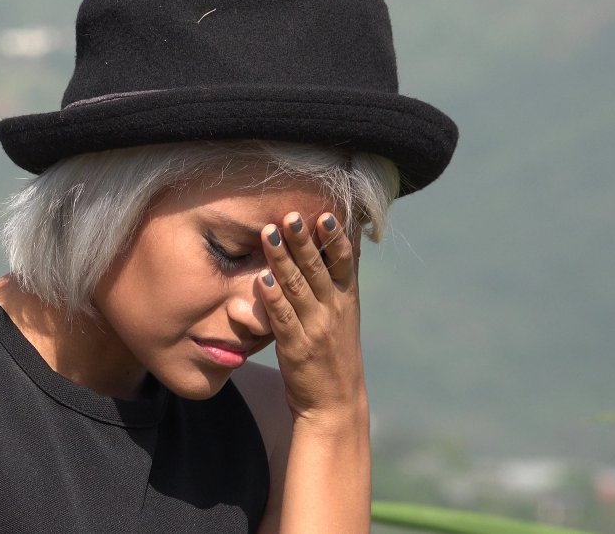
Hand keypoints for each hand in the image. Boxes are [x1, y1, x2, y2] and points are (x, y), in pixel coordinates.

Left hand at [257, 211, 366, 424]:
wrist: (335, 403)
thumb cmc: (335, 351)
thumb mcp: (346, 311)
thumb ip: (343, 275)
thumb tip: (352, 233)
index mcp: (347, 299)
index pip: (344, 261)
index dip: (335, 237)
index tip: (325, 212)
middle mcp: (334, 311)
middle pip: (318, 269)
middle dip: (304, 240)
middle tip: (291, 214)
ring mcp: (316, 329)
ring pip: (298, 288)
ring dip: (282, 260)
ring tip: (269, 234)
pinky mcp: (297, 349)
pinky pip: (283, 319)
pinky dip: (273, 298)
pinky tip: (262, 280)